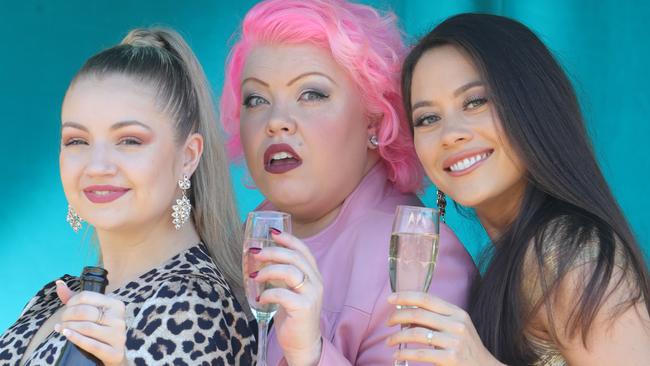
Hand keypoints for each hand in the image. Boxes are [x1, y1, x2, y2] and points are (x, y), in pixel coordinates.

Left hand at [55, 280, 126, 365]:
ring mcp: (118, 335)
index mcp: (115, 305)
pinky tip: (66, 334)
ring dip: (68, 327)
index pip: (87, 296)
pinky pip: (91, 344)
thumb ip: (76, 299)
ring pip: (86, 327)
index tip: (66, 308)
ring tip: (61, 328)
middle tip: (61, 321)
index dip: (71, 302)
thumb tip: (59, 284)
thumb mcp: (93, 312)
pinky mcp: (114, 352)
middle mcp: (119, 318)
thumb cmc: (101, 329)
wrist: (114, 353)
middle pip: (85, 311)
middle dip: (67, 315)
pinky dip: (75, 338)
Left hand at [251, 229, 322, 365]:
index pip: (303, 250)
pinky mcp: (303, 308)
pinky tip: (261, 298)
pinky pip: (282, 294)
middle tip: (255, 253)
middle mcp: (316, 282)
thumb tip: (262, 257)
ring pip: (290, 271)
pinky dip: (268, 293)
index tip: (272, 232)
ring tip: (255, 276)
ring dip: (268, 270)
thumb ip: (283, 275)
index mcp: (314, 275)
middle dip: (273, 251)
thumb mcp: (291, 290)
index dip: (288, 239)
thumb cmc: (293, 315)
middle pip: (295, 257)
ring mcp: (311, 295)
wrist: (302, 343)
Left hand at [386, 291, 502, 365]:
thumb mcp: (457, 327)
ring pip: (416, 334)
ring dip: (398, 337)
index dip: (406, 296)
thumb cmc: (466, 347)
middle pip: (419, 314)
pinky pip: (420, 353)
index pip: (427, 298)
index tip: (390, 298)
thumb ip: (437, 318)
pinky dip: (404, 353)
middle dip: (398, 316)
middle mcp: (457, 324)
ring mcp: (454, 341)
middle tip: (388, 322)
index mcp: (457, 312)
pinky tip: (397, 354)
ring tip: (390, 341)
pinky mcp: (450, 358)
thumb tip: (407, 314)